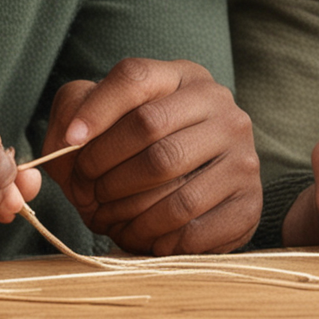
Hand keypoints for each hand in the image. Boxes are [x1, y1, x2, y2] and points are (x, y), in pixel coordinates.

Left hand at [41, 59, 259, 254]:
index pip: (135, 77)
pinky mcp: (249, 202)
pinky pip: (194, 229)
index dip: (96, 110)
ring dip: (127, 213)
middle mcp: (221, 107)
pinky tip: (143, 236)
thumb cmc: (138, 151)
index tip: (68, 142)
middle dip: (104, 168)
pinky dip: (157, 241)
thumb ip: (73, 111)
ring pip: (173, 189)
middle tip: (85, 192)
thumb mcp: (104, 119)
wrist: (201, 193)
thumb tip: (69, 139)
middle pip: (149, 131)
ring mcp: (242, 154)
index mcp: (184, 77)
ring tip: (107, 220)